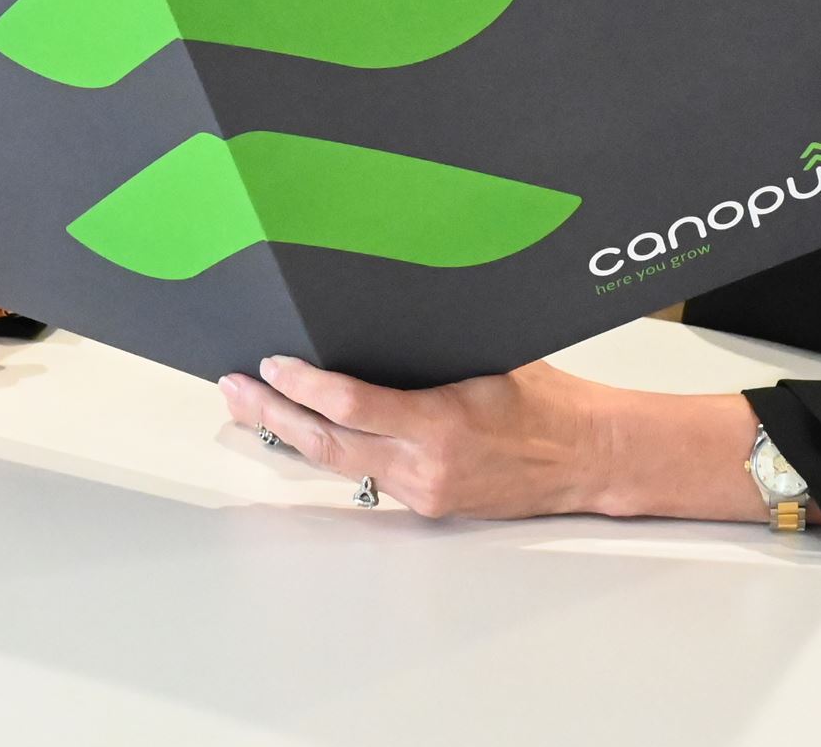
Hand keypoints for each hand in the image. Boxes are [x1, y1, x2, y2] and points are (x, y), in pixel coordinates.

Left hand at [221, 357, 770, 522]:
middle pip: (328, 443)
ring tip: (250, 406)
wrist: (587, 458)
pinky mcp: (426, 504)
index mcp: (443, 421)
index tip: (272, 364)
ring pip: (339, 463)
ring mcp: (423, 490)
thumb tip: (368, 317)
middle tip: (234, 388)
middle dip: (273, 414)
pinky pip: (366, 475)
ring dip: (291, 433)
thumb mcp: (487, 356)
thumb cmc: (545, 400)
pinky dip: (330, 450)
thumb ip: (426, 352)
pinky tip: (302, 431)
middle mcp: (426, 464)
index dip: (305, 386)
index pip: (354, 406)